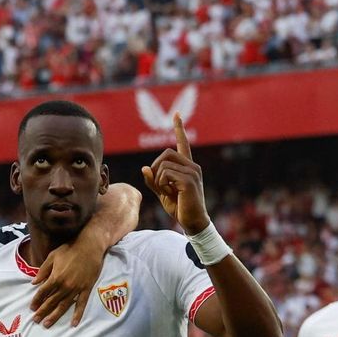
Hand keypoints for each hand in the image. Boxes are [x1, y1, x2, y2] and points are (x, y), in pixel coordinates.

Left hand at [30, 237, 98, 327]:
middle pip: (51, 301)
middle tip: (36, 320)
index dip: (36, 300)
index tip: (32, 308)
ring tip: (47, 324)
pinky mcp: (86, 289)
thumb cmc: (69, 249)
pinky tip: (73, 324)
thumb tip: (33, 283)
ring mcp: (76, 289)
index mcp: (56, 277)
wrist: (90, 246)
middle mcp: (65, 285)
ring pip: (64, 305)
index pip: (43, 292)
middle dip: (42, 311)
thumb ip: (42, 271)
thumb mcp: (52, 256)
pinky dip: (77, 315)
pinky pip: (81, 304)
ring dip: (55, 316)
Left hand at [141, 114, 210, 233]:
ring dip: (158, 180)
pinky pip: (165, 174)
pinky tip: (169, 193)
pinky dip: (161, 184)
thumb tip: (144, 168)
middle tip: (158, 184)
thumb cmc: (179, 208)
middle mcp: (192, 166)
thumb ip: (153, 180)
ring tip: (166, 192)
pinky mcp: (189, 180)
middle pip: (166, 153)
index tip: (176, 114)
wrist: (193, 222)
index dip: (179, 128)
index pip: (183, 143)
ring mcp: (192, 172)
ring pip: (163, 165)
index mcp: (187, 167)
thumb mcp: (162, 193)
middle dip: (155, 168)